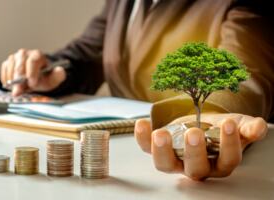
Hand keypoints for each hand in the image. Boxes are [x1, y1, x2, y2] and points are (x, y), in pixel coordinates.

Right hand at [0, 49, 65, 95]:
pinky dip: (6, 79)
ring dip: (12, 80)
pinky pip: (4, 70)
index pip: (33, 61)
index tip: (32, 83)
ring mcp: (15, 57)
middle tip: (19, 91)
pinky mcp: (7, 63)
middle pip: (20, 64)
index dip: (31, 72)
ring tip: (16, 90)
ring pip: (10, 66)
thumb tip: (60, 70)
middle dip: (19, 79)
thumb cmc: (45, 77)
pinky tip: (10, 86)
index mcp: (38, 55)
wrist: (36, 77)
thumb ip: (59, 75)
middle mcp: (25, 54)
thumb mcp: (54, 78)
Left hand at [134, 113, 267, 180]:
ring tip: (160, 134)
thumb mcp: (237, 125)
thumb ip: (247, 128)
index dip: (229, 144)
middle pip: (196, 169)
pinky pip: (146, 149)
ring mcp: (175, 159)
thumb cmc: (219, 127)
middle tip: (194, 133)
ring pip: (166, 165)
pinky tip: (142, 124)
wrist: (201, 121)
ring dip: (161, 151)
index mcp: (220, 162)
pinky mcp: (159, 149)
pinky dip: (141, 138)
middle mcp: (197, 166)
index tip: (228, 124)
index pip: (227, 159)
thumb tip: (258, 127)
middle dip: (194, 152)